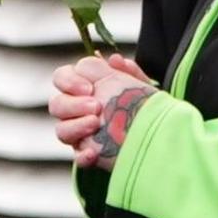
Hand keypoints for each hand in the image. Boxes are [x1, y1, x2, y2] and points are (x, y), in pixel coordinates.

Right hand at [49, 52, 153, 169]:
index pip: (62, 77)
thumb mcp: (140, 85)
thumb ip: (128, 71)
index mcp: (83, 88)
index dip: (70, 81)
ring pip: (61, 130)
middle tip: (96, 107)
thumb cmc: (144, 104)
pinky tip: (93, 154)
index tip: (90, 88)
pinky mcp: (88, 154)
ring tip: (95, 124)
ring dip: (75, 126)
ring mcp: (80, 133)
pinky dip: (82, 156)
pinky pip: (77, 158)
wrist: (161, 132)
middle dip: (73, 104)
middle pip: (57, 104)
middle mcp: (76, 110)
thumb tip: (115, 60)